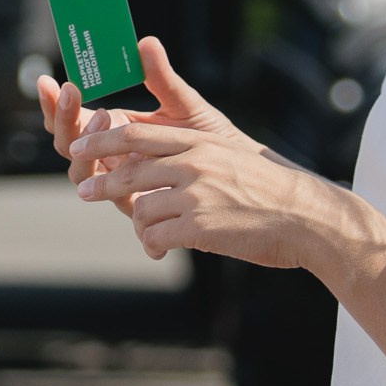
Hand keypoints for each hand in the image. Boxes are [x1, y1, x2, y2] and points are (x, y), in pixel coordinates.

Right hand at [37, 36, 244, 215]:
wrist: (237, 175)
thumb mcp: (184, 103)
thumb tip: (145, 42)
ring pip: (79, 172)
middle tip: (70, 90)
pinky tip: (123, 157)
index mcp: (113, 128)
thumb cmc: (209, 136)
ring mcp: (118, 182)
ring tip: (105, 113)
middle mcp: (109, 156)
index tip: (47, 82)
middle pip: (67, 143)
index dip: (54, 103)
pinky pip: (110, 198)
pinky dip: (107, 181)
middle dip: (62, 117)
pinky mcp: (135, 205)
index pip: (72, 117)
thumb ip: (161, 78)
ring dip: (83, 144)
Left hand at [65, 39, 338, 264]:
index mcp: (200, 140)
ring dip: (139, 224)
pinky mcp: (201, 227)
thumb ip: (192, 151)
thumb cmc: (269, 188)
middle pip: (129, 170)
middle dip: (101, 183)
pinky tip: (161, 250)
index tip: (78, 146)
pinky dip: (153, 246)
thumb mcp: (229, 153)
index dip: (102, 139)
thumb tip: (152, 155)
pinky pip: (156, 237)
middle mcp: (194, 162)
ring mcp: (197, 195)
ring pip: (140, 208)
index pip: (137, 134)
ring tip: (151, 234)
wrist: (307, 218)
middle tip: (84, 192)